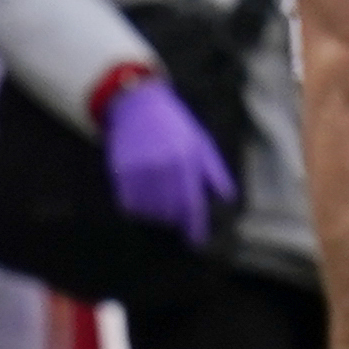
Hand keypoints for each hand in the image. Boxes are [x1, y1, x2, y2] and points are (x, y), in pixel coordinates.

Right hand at [97, 75, 233, 238]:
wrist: (139, 106)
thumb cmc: (175, 127)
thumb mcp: (201, 143)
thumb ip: (215, 172)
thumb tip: (227, 199)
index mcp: (187, 159)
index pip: (192, 203)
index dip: (195, 227)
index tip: (195, 242)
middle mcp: (163, 165)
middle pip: (170, 212)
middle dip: (175, 219)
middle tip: (176, 215)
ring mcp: (141, 169)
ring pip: (149, 211)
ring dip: (155, 214)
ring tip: (159, 202)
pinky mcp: (122, 171)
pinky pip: (129, 205)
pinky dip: (137, 208)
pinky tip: (143, 198)